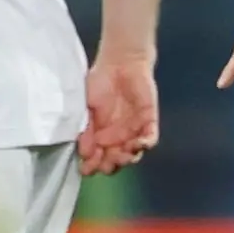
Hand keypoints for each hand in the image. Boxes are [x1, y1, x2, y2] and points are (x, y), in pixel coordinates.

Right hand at [78, 55, 158, 176]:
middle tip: (103, 165)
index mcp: (100, 134)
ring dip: (126, 158)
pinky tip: (137, 145)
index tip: (85, 169)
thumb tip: (83, 151)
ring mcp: (134, 130)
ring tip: (119, 156)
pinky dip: (145, 144)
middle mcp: (117, 136)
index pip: (97, 156)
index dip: (92, 165)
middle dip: (109, 165)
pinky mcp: (149, 121)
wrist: (119, 64)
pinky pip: (150, 138)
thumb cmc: (98, 83)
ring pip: (132, 153)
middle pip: (115, 159)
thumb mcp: (85, 107)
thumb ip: (86, 129)